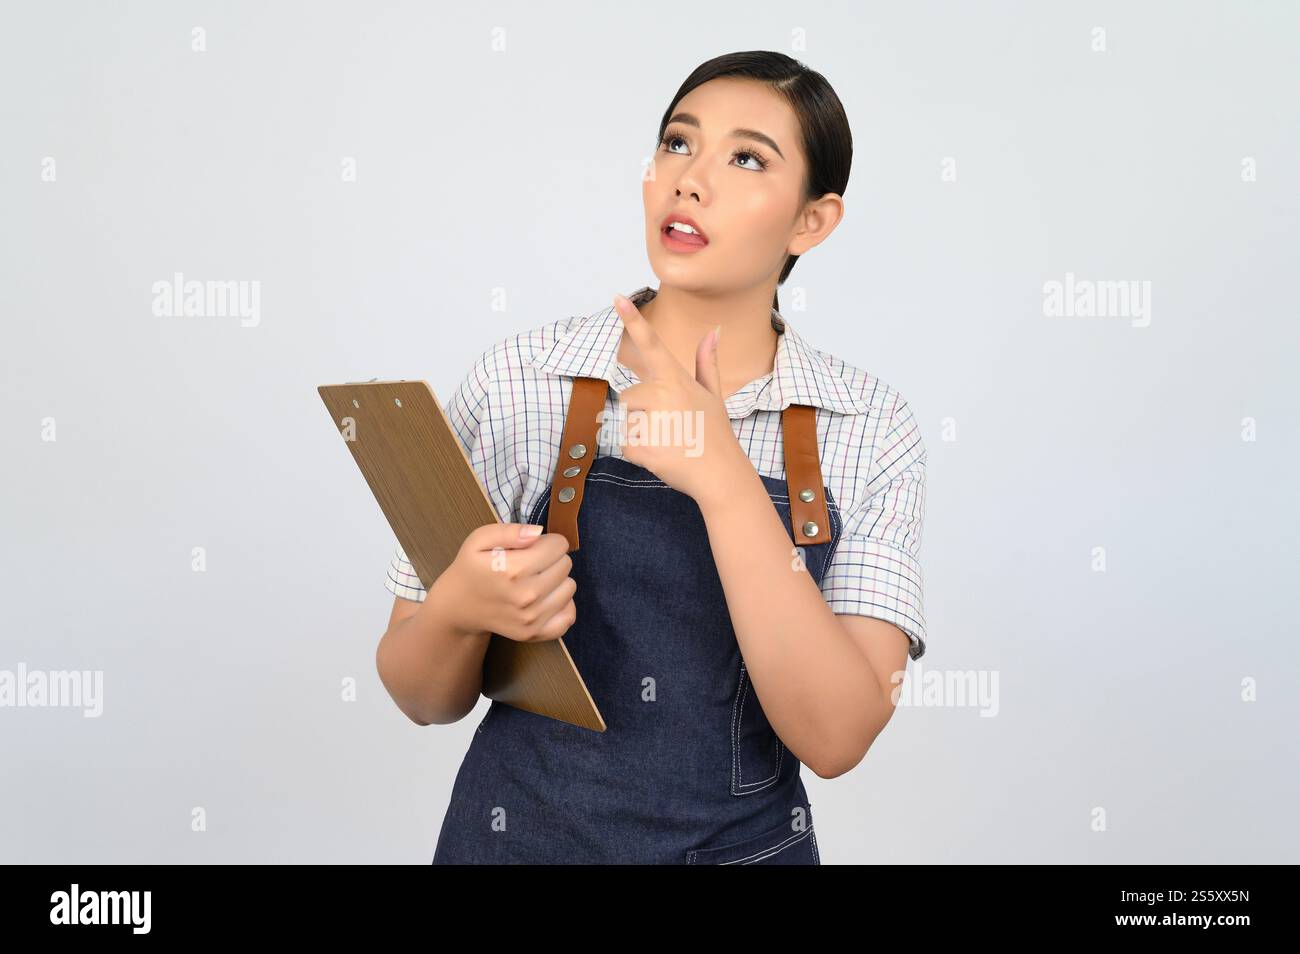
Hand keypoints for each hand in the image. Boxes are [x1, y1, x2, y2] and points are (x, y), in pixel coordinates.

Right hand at [437, 523, 576, 641]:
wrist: (458, 606)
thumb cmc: (471, 568)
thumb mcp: (479, 540)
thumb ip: (510, 531)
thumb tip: (538, 532)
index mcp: (513, 569)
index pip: (559, 546)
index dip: (548, 541)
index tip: (535, 546)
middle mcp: (525, 596)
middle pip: (566, 564)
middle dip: (552, 559)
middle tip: (532, 563)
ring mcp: (531, 618)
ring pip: (570, 587)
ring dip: (557, 580)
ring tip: (535, 580)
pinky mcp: (533, 633)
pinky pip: (569, 616)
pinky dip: (562, 605)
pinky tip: (546, 598)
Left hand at [611, 292, 748, 507]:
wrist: (721, 474)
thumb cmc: (716, 434)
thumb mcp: (713, 395)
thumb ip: (706, 362)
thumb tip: (714, 331)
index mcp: (676, 380)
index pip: (652, 345)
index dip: (633, 320)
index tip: (617, 298)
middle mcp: (662, 395)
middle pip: (629, 398)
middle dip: (643, 414)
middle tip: (673, 428)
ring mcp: (652, 421)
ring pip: (627, 422)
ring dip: (641, 434)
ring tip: (669, 442)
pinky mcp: (643, 447)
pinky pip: (626, 445)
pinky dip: (639, 453)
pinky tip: (662, 456)